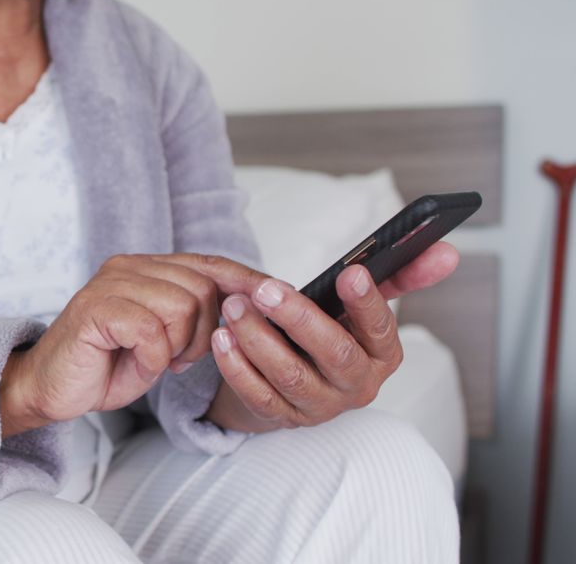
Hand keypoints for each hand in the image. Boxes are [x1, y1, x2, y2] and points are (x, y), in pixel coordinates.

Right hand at [0, 253, 269, 436]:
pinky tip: (139, 365)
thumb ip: (195, 316)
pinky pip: (150, 330)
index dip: (245, 281)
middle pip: (202, 288)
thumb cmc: (108, 365)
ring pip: (181, 306)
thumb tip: (249, 305)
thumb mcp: (164, 339)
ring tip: (160, 362)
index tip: (278, 297)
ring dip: (179, 346)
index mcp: (146, 267)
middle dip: (205, 333)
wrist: (52, 389)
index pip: (208, 263)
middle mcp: (128, 266)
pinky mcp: (94, 309)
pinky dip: (153, 357)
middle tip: (181, 359)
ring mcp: (108, 284)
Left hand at [207, 242, 459, 432]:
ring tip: (234, 307)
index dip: (368, 302)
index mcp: (383, 355)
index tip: (349, 273)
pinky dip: (236, 367)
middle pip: (334, 355)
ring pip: (290, 376)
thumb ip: (402, 274)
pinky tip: (221, 337)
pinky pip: (258, 396)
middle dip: (300, 319)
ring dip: (259, 339)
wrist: (292, 378)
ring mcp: (319, 406)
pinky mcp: (282, 418)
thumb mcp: (362, 304)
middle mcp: (357, 385)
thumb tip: (448, 251)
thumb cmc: (330, 331)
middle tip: (266, 289)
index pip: (381, 329)